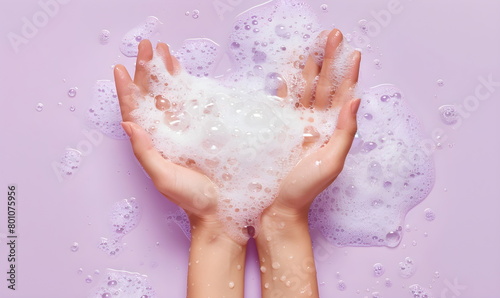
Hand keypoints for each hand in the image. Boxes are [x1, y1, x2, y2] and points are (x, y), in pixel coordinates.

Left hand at [114, 40, 246, 297]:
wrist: (220, 209)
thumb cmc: (192, 198)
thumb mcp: (164, 178)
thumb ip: (145, 153)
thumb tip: (127, 124)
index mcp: (153, 143)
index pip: (135, 111)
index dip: (126, 90)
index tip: (120, 68)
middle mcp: (166, 133)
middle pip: (152, 96)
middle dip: (147, 71)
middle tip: (147, 46)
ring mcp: (184, 129)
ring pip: (170, 95)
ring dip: (165, 72)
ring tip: (162, 50)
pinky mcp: (203, 129)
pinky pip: (190, 102)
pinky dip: (185, 85)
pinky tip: (183, 71)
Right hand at [265, 29, 360, 220]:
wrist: (276, 208)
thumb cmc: (304, 190)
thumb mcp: (331, 163)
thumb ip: (344, 132)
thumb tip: (356, 100)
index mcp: (329, 130)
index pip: (342, 96)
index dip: (348, 74)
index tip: (352, 52)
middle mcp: (314, 124)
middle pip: (323, 85)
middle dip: (329, 60)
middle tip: (333, 35)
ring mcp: (295, 125)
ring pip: (305, 89)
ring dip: (310, 67)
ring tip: (314, 46)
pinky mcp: (278, 129)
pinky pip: (283, 102)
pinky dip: (285, 86)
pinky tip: (287, 72)